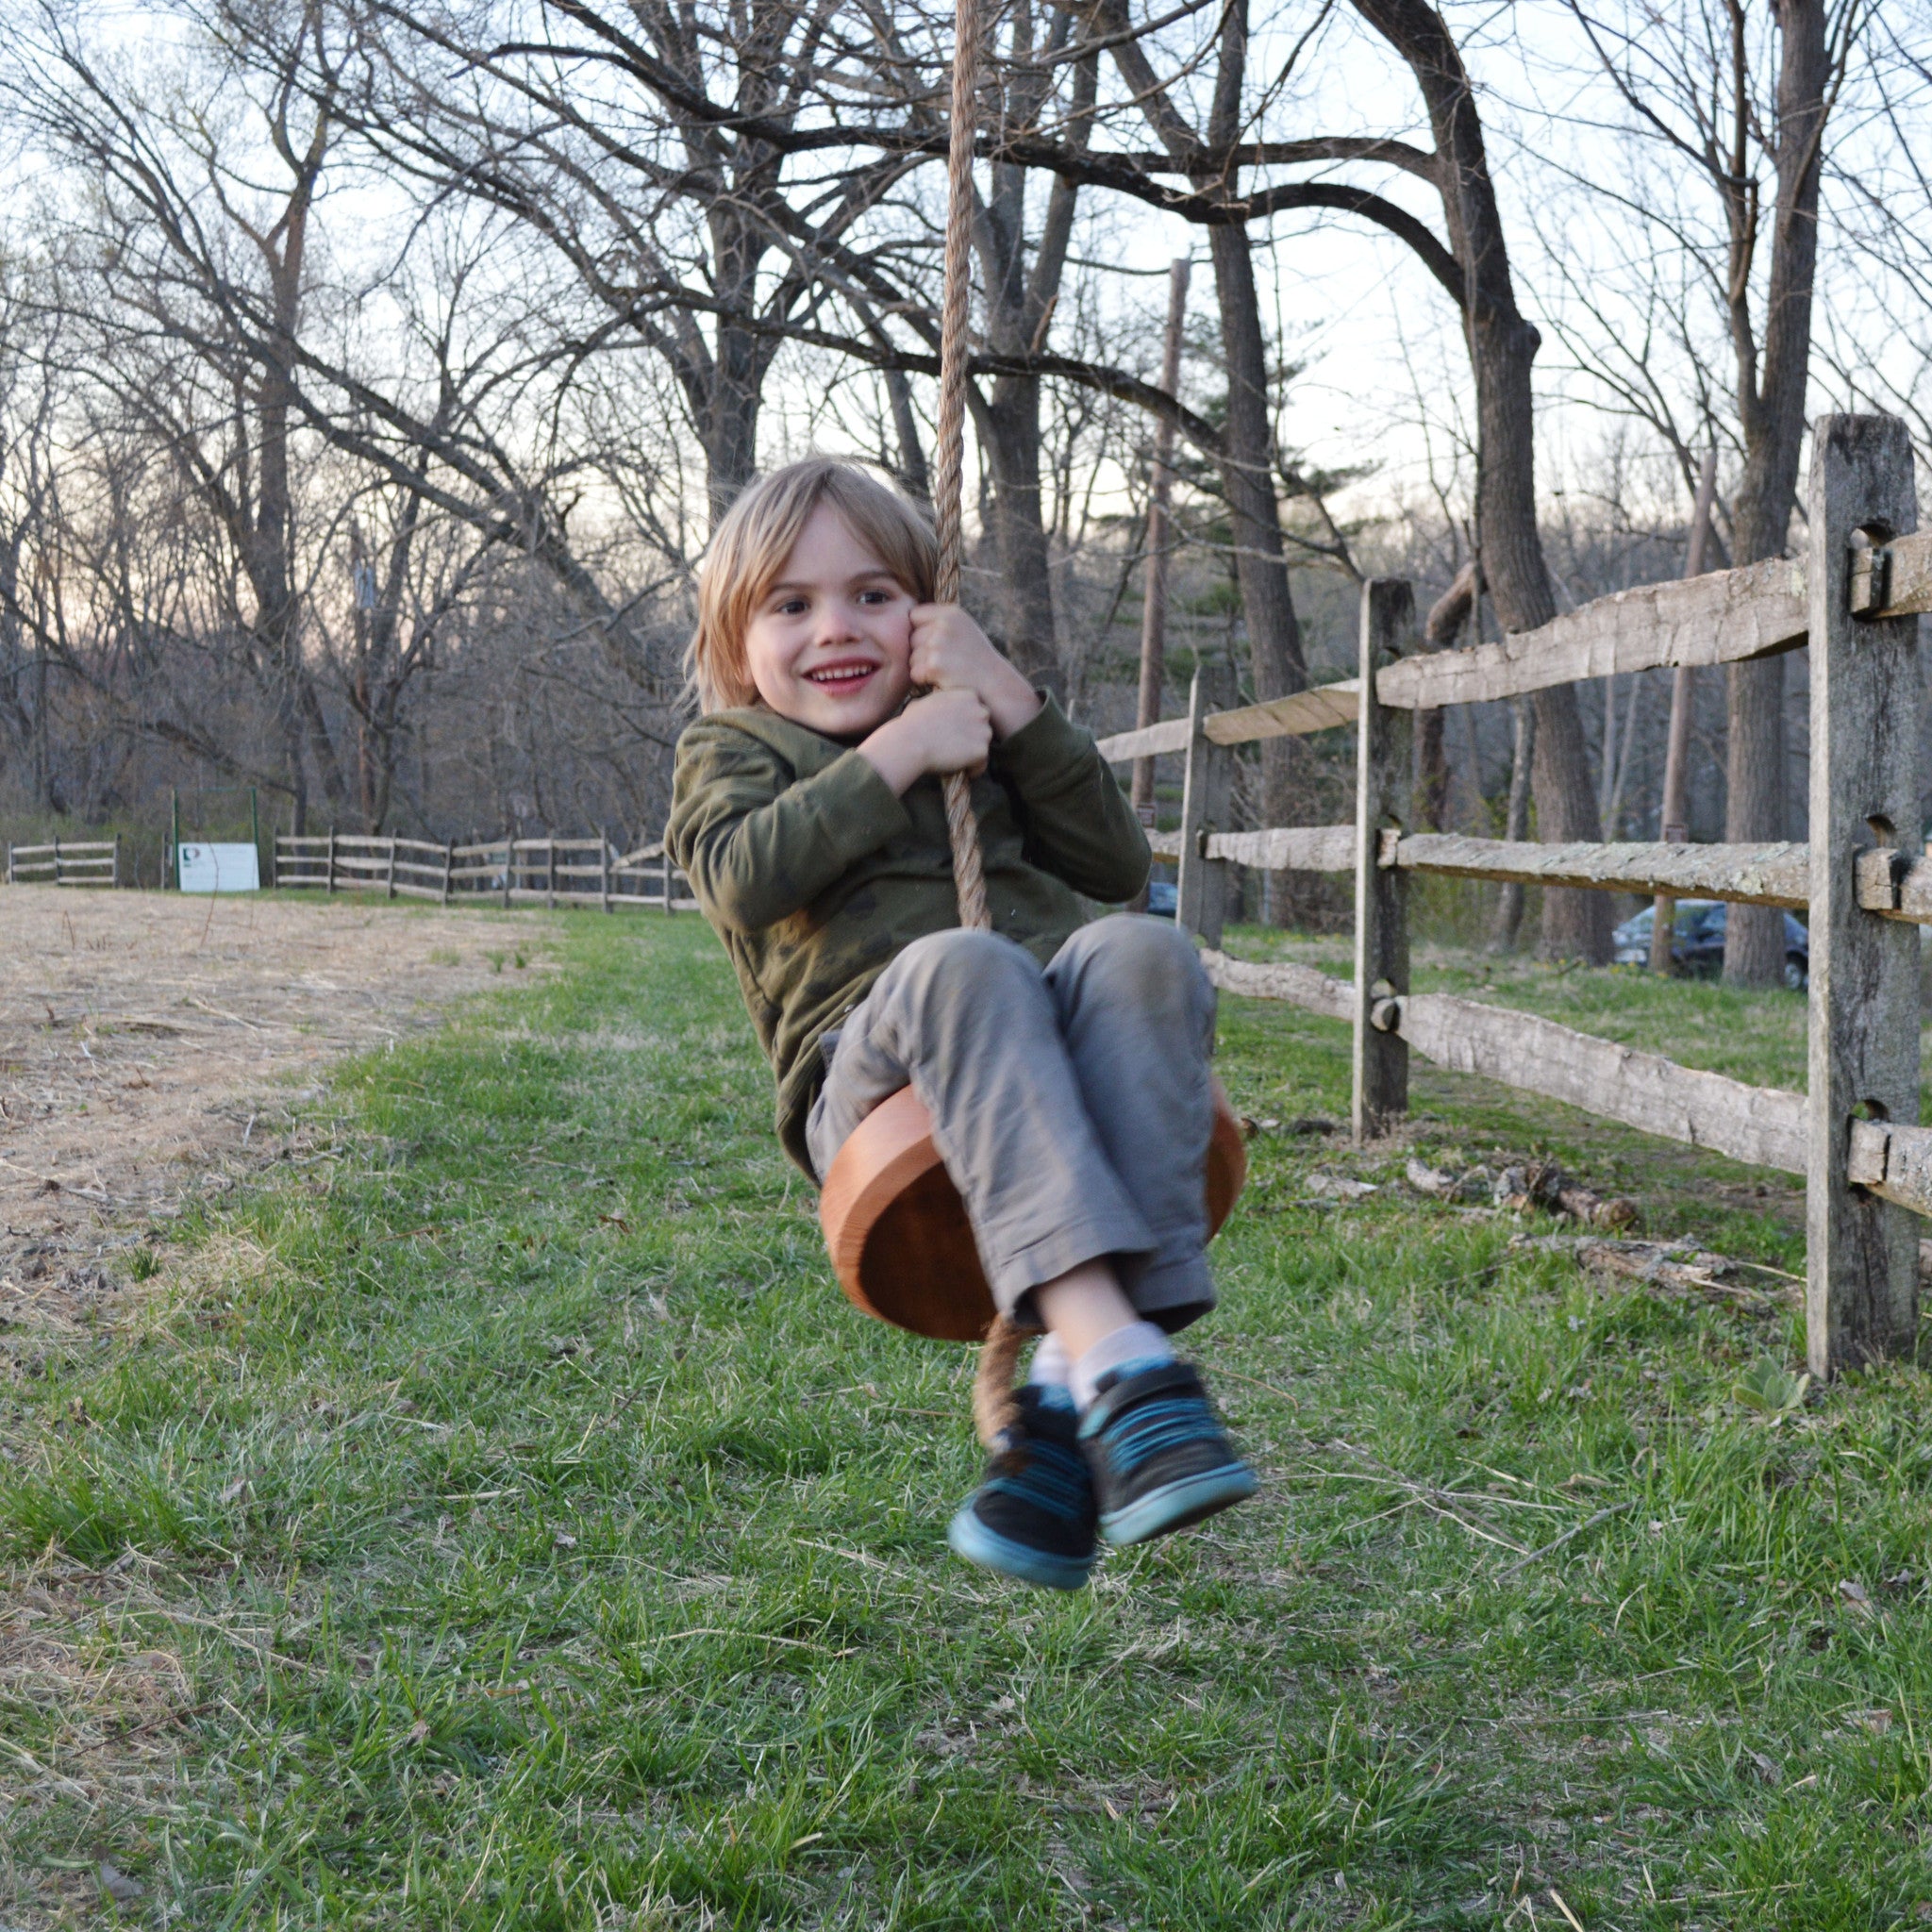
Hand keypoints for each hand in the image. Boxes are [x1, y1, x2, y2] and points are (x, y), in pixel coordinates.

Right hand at [858, 688, 992, 794]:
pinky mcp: (981, 750)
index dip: (965, 723)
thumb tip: (931, 705)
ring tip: (954, 760)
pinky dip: (972, 769)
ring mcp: (984, 731)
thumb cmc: (911, 723)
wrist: (911, 742)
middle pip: (983, 727)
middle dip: (972, 737)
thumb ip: (939, 703)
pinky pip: (981, 764)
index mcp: (968, 695)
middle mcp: (981, 711)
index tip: (952, 732)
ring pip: (983, 746)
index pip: (975, 711)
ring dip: (972, 753)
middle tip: (954, 747)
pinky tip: (958, 770)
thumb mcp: (925, 701)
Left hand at [909, 603, 1041, 738]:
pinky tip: (943, 680)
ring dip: (922, 668)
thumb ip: (938, 621)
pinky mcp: (935, 665)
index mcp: (951, 613)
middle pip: (911, 638)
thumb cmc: (976, 660)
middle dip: (920, 651)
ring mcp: (939, 644)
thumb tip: (904, 620)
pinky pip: (914, 673)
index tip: (933, 643)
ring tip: (946, 671)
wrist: (995, 685)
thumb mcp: (962, 629)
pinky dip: (924, 680)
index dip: (919, 631)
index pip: (914, 616)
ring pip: (911, 657)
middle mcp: (944, 625)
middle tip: (944, 661)